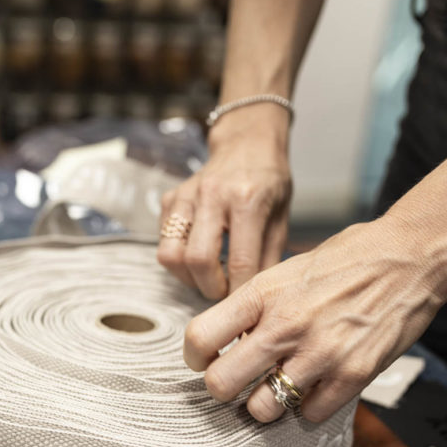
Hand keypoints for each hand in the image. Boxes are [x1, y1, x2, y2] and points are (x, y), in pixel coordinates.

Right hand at [158, 110, 291, 299]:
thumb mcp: (281, 219)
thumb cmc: (269, 181)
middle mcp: (213, 196)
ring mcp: (186, 195)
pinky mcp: (170, 198)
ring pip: (171, 255)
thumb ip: (268, 259)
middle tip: (223, 290)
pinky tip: (199, 254)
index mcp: (248, 200)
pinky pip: (164, 242)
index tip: (242, 304)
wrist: (247, 142)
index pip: (240, 261)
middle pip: (198, 260)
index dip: (239, 292)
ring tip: (207, 276)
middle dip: (210, 288)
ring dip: (188, 277)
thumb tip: (255, 299)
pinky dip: (179, 259)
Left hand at [183, 219, 441, 422]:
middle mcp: (285, 325)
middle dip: (224, 390)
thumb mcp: (286, 271)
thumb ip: (253, 307)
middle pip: (221, 384)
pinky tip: (316, 385)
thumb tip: (224, 340)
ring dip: (267, 404)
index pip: (199, 337)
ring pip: (262, 409)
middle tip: (237, 383)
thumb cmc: (346, 261)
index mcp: (262, 294)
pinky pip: (309, 414)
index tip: (205, 361)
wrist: (408, 257)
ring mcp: (319, 353)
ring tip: (279, 386)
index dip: (195, 357)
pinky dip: (309, 406)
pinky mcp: (352, 375)